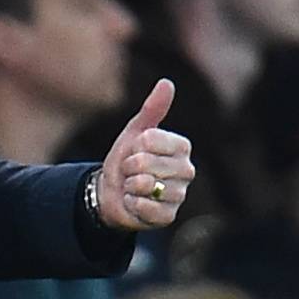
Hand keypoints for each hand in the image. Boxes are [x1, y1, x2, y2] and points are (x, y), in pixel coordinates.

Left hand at [97, 79, 193, 230]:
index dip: (134, 146)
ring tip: (133, 186)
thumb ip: (152, 109)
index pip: (151, 140)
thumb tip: (167, 82)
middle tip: (131, 171)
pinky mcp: (169, 216)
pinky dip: (132, 204)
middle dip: (129, 167)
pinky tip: (134, 202)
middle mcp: (187, 170)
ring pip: (146, 185)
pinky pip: (146, 206)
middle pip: (146, 163)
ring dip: (129, 186)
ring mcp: (180, 195)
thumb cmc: (127, 158)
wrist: (112, 191)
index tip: (135, 150)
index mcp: (181, 147)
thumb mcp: (135, 131)